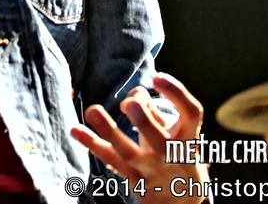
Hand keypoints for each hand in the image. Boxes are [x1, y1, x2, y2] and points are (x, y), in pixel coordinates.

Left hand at [71, 72, 207, 203]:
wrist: (183, 203)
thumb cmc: (175, 156)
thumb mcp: (175, 135)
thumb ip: (155, 112)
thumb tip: (135, 93)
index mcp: (188, 139)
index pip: (191, 114)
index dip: (177, 94)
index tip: (158, 76)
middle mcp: (172, 157)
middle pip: (161, 141)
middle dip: (145, 121)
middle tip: (130, 103)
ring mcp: (152, 171)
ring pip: (130, 154)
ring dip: (110, 131)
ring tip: (92, 111)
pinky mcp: (133, 181)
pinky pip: (112, 161)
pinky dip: (93, 145)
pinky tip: (76, 130)